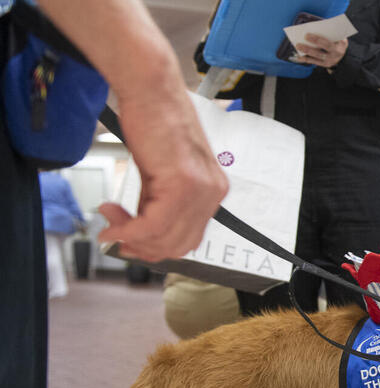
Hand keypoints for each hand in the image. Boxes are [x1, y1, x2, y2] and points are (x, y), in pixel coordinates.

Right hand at [97, 90, 227, 262]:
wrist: (151, 90)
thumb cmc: (154, 121)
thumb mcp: (161, 173)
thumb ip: (158, 204)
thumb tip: (140, 232)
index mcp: (213, 191)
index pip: (188, 238)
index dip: (155, 248)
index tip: (129, 241)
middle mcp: (213, 193)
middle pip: (178, 245)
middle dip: (142, 247)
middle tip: (114, 235)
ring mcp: (202, 190)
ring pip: (165, 238)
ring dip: (131, 237)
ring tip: (108, 221)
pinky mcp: (183, 184)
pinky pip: (154, 225)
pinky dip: (129, 230)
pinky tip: (111, 221)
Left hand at [295, 34, 347, 68]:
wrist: (343, 56)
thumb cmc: (338, 42)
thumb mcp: (339, 36)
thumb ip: (331, 32)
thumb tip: (315, 26)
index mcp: (340, 45)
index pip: (328, 43)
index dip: (317, 39)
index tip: (307, 34)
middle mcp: (335, 54)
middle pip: (322, 49)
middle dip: (312, 43)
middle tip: (304, 37)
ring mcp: (330, 60)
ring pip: (317, 55)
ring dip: (307, 51)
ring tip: (298, 46)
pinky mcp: (325, 64)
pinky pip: (314, 61)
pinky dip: (305, 59)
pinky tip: (298, 57)